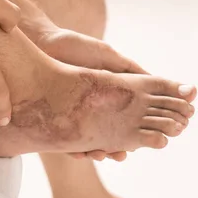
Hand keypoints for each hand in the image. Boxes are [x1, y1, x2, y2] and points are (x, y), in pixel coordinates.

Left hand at [23, 23, 147, 161]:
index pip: (123, 119)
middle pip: (107, 135)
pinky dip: (73, 150)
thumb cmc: (76, 46)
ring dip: (96, 152)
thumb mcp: (107, 55)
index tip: (143, 137)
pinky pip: (64, 141)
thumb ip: (128, 69)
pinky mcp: (55, 120)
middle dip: (115, 147)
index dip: (134, 129)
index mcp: (106, 95)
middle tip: (122, 155)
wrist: (43, 42)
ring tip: (101, 155)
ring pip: (88, 141)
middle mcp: (91, 108)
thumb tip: (154, 80)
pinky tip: (80, 154)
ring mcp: (73, 115)